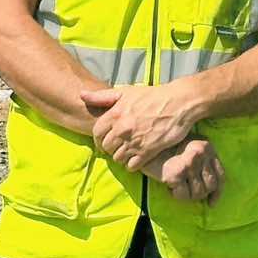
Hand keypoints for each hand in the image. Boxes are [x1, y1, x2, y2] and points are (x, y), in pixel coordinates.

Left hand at [80, 84, 195, 171]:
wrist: (177, 103)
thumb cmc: (151, 96)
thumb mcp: (125, 92)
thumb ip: (102, 96)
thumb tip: (81, 95)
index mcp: (115, 113)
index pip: (96, 133)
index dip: (99, 138)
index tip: (105, 139)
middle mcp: (123, 128)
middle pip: (106, 148)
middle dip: (110, 148)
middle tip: (117, 145)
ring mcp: (135, 141)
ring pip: (118, 158)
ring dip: (121, 156)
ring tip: (127, 150)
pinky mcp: (148, 152)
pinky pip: (132, 166)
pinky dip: (132, 163)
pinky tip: (137, 156)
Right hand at [142, 136, 224, 204]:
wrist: (142, 144)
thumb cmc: (166, 149)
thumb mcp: (190, 150)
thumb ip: (203, 164)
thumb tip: (212, 194)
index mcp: (207, 145)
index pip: (220, 174)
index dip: (217, 192)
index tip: (210, 203)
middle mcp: (201, 151)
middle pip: (210, 186)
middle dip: (199, 193)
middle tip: (186, 190)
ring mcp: (189, 161)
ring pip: (198, 193)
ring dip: (187, 195)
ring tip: (176, 186)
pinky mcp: (177, 172)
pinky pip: (183, 195)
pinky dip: (176, 195)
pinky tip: (168, 186)